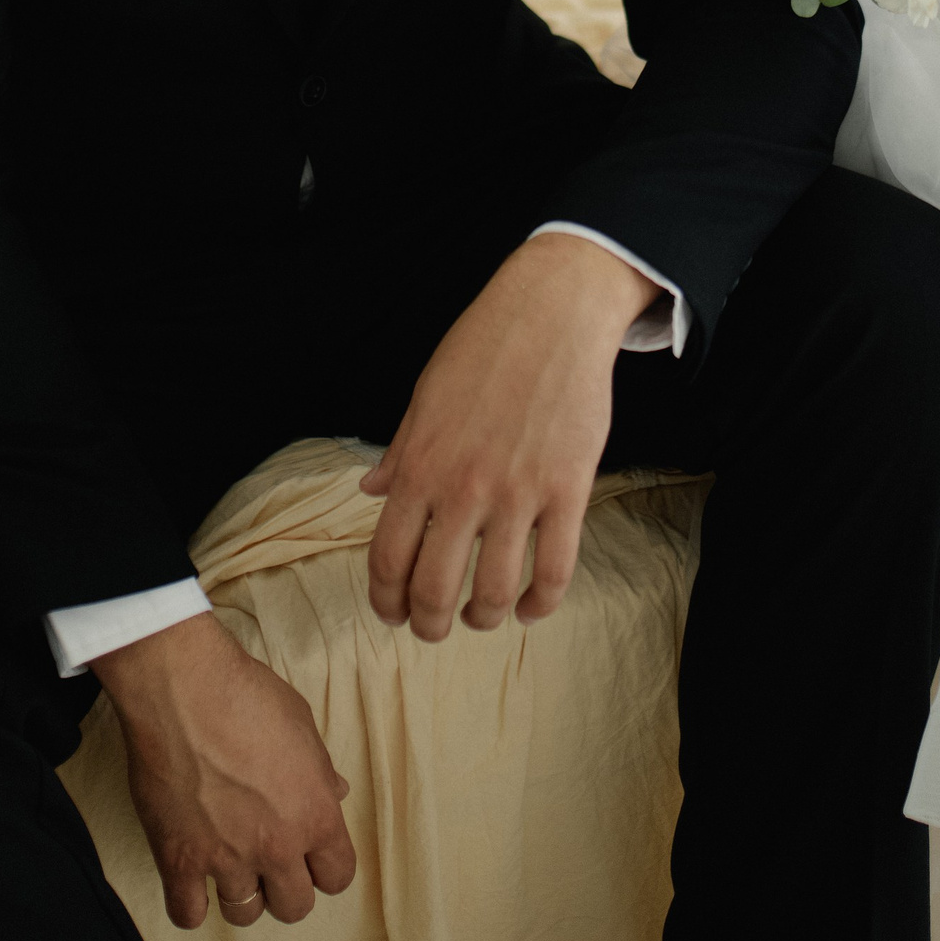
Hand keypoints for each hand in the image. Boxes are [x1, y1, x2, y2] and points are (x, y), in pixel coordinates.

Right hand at [94, 609, 354, 930]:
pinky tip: (190, 881)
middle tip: (269, 862)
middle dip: (285, 888)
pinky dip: (190, 904)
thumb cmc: (248, 695)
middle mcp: (277, 846)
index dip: (325, 868)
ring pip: (244, 915)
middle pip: (294, 907)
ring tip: (229, 866)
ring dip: (240, 895)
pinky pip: (187, 914)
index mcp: (316, 815)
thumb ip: (321, 769)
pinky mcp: (179, 860)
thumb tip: (337, 791)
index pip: (338, 876)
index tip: (311, 857)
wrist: (186, 689)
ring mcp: (226, 858)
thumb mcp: (303, 724)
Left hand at [359, 232, 657, 641]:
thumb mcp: (426, 396)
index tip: (391, 612)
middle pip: (434, 589)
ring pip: (493, 591)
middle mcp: (463, 488)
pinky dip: (540, 603)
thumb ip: (401, 452)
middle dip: (429, 623)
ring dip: (483, 618)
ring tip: (482, 616)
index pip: (388, 558)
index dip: (385, 600)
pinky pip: (554, 570)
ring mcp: (518, 493)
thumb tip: (371, 491)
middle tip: (433, 627)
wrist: (551, 313)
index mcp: (421, 465)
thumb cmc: (484, 348)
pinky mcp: (568, 490)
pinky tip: (530, 607)